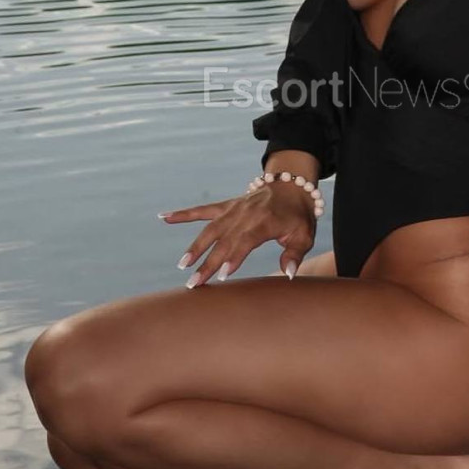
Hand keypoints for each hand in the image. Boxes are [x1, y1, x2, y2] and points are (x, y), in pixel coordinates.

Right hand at [159, 182, 315, 286]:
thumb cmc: (298, 215)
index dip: (234, 258)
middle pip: (223, 241)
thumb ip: (294, 255)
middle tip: (195, 283)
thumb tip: (287, 274)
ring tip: (183, 265)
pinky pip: (202, 210)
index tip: (222, 275)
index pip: (245, 241)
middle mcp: (245, 214)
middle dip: (208, 263)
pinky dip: (183, 214)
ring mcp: (233, 209)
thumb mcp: (304, 235)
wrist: (291, 185)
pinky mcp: (226, 206)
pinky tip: (164, 218)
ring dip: (195, 247)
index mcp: (264, 221)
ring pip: (210, 229)